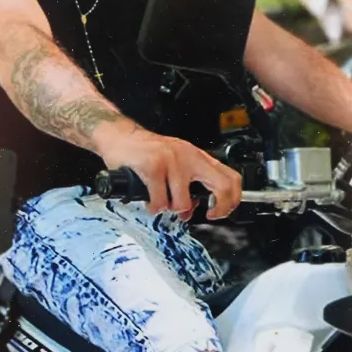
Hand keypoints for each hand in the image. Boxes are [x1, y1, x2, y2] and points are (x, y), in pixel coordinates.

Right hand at [95, 123, 241, 219]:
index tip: (220, 211)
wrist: (118, 136)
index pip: (230, 177)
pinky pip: (159, 201)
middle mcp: (189, 156)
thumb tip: (192, 209)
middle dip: (219, 208)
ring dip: (171, 210)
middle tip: (208, 215)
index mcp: (197, 156)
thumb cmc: (145, 151)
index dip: (232, 200)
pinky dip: (153, 207)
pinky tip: (149, 200)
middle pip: (222, 186)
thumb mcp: (174, 162)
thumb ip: (187, 184)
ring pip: (183, 202)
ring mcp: (172, 161)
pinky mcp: (153, 167)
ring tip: (162, 203)